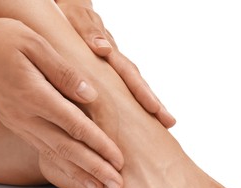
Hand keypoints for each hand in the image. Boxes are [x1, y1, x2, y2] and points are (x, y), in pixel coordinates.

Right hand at [0, 16, 123, 187]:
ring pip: (54, 155)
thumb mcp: (34, 44)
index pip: (75, 126)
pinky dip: (60, 166)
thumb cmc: (0, 40)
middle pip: (67, 149)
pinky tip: (72, 174)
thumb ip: (63, 73)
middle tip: (116, 186)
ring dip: (79, 174)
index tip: (119, 160)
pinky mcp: (16, 124)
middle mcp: (27, 116)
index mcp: (35, 95)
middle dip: (95, 169)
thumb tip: (90, 95)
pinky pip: (42, 150)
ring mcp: (20, 123)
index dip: (100, 145)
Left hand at [57, 0, 175, 127]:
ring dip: (147, 103)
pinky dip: (133, 101)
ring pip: (133, 86)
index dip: (142, 92)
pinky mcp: (107, 70)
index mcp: (109, 51)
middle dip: (154, 103)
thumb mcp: (78, 19)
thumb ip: (90, 32)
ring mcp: (112, 66)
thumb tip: (103, 49)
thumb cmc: (72, 15)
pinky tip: (140, 116)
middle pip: (138, 83)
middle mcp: (115, 60)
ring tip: (164, 123)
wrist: (71, 8)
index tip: (154, 109)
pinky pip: (122, 87)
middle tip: (169, 122)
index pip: (129, 73)